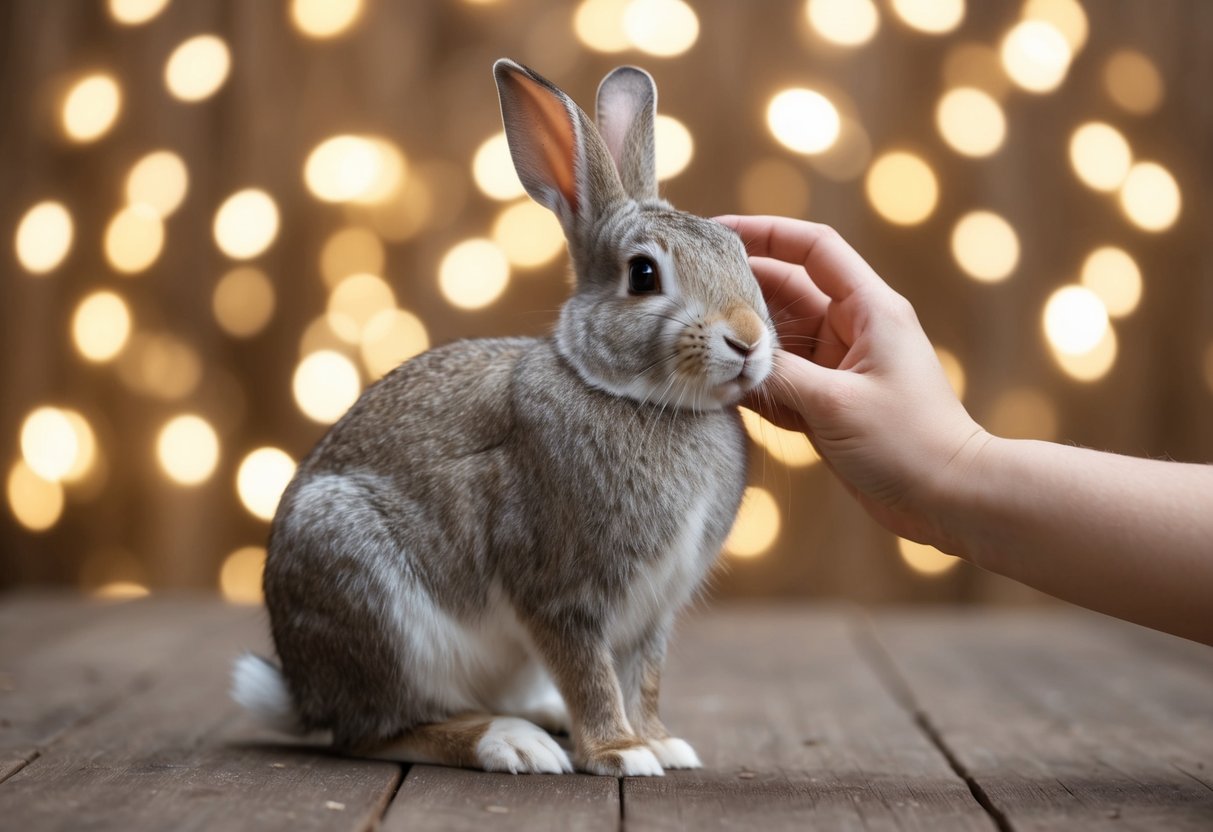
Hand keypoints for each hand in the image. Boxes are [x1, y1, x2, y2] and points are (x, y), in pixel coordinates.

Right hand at [717, 215, 988, 546]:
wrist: (949, 500)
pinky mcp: (828, 403)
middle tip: (686, 290)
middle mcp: (853, 329)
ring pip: (779, 338)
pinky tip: (714, 384)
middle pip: (786, 290)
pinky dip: (751, 381)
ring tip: (689, 335)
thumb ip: (779, 376)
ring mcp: (839, 367)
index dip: (766, 233)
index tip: (716, 234)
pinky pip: (780, 380)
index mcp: (869, 310)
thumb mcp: (836, 404)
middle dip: (739, 288)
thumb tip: (726, 359)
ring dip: (741, 339)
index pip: (814, 249)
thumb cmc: (908, 444)